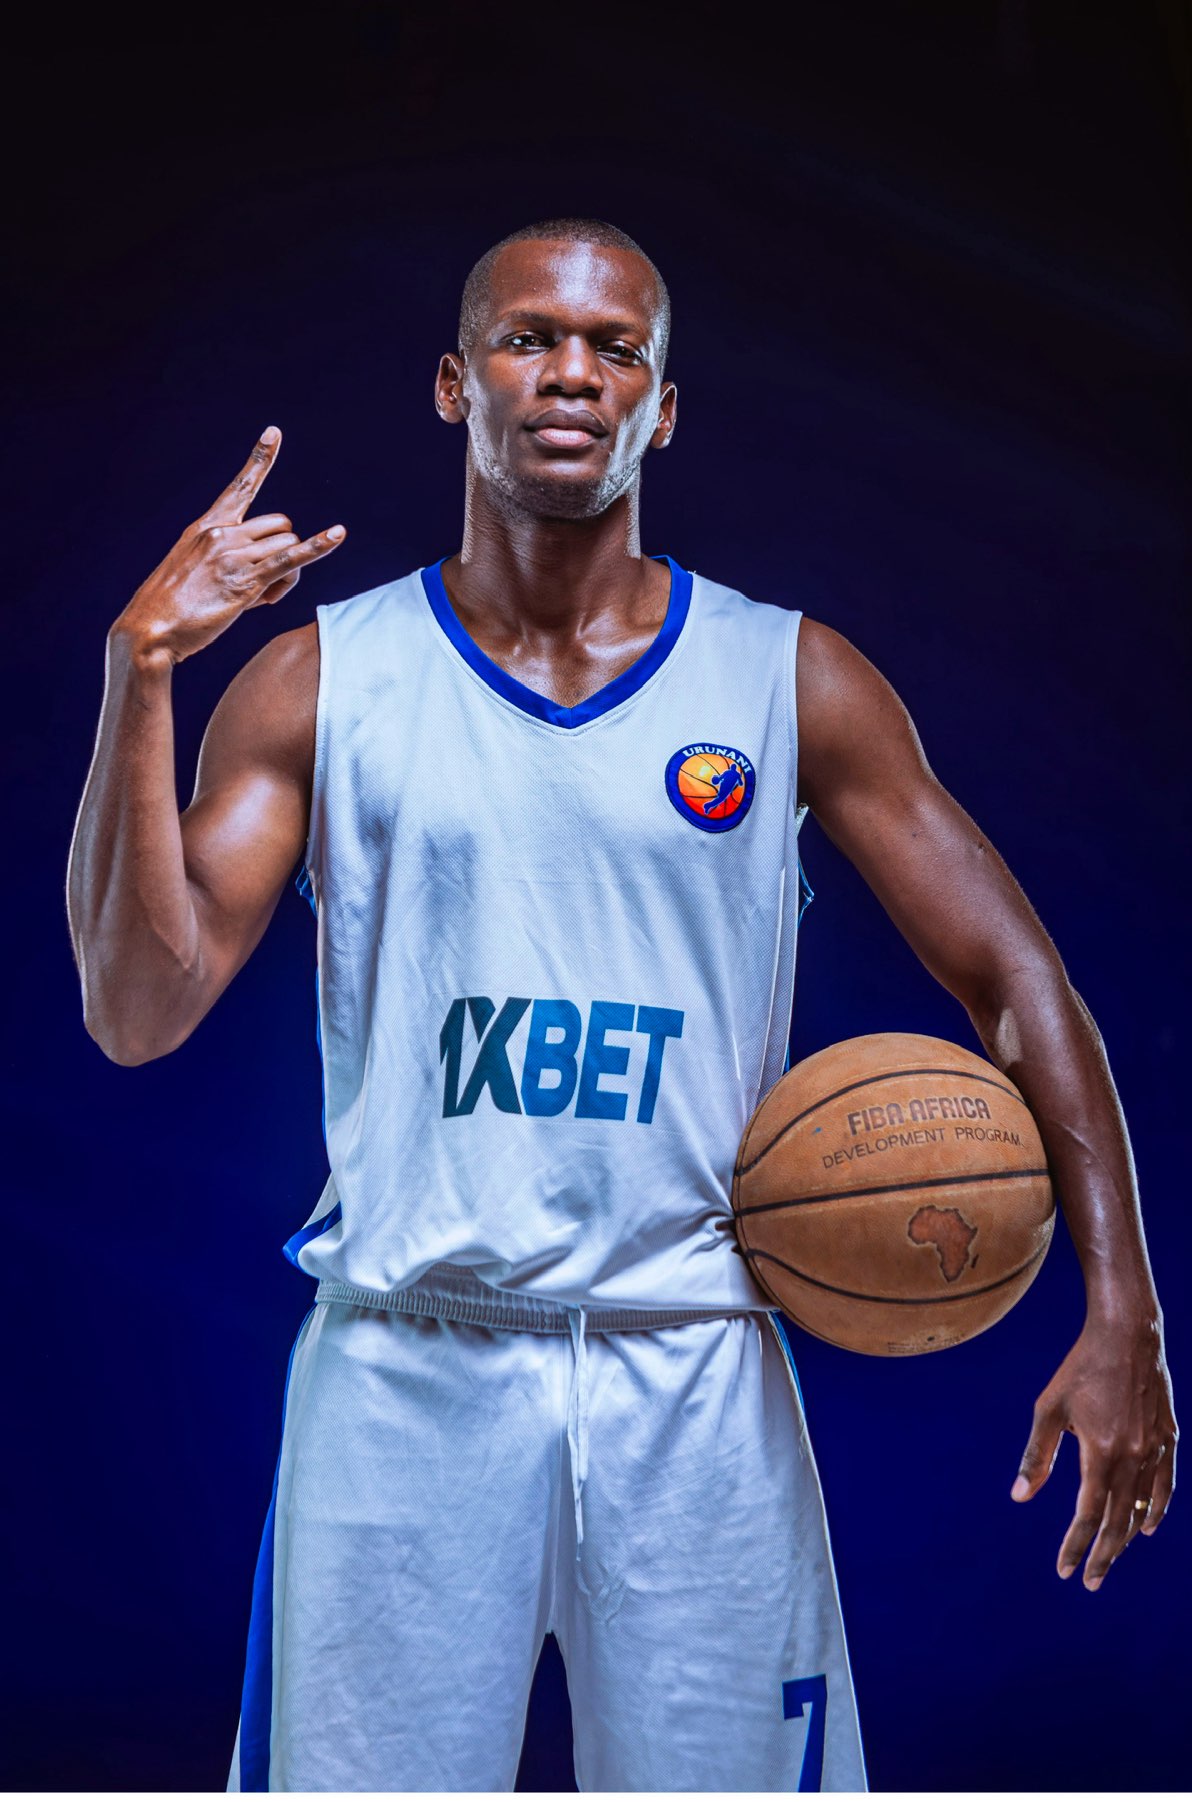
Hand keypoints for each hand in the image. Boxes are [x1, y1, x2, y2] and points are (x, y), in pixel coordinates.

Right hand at [111, 426, 344, 666]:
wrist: (149, 630)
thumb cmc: (171, 609)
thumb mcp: (196, 572)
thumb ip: (231, 563)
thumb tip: (271, 581)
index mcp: (206, 526)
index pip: (240, 487)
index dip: (260, 459)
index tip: (274, 432)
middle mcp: (221, 534)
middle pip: (280, 526)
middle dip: (283, 551)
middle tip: (263, 585)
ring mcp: (233, 555)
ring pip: (288, 547)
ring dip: (287, 576)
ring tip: (258, 599)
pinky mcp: (245, 581)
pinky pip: (292, 560)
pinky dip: (318, 547)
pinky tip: (338, 535)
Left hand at [1011, 1313, 1176, 1589]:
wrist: (1128, 1334)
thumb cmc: (1080, 1368)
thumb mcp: (1049, 1409)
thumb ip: (1036, 1456)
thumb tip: (1019, 1497)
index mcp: (1100, 1452)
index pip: (1087, 1515)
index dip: (1075, 1546)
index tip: (1064, 1571)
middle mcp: (1132, 1456)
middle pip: (1117, 1521)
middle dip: (1102, 1555)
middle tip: (1090, 1583)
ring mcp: (1155, 1449)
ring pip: (1142, 1507)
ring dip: (1125, 1537)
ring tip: (1110, 1557)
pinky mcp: (1169, 1438)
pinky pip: (1165, 1485)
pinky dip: (1156, 1509)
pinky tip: (1146, 1526)